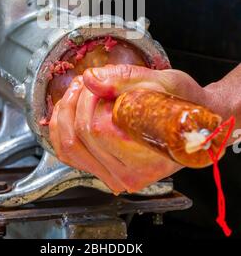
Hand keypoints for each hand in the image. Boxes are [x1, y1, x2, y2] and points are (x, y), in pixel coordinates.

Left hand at [49, 64, 216, 193]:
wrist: (193, 124)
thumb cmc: (183, 105)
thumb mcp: (161, 82)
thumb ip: (123, 78)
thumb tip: (90, 79)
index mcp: (145, 158)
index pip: (97, 129)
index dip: (91, 99)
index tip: (98, 83)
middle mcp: (128, 176)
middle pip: (79, 137)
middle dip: (77, 101)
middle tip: (87, 83)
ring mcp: (114, 177)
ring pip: (68, 148)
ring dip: (66, 113)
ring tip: (79, 92)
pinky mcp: (103, 172)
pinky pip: (68, 154)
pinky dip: (62, 128)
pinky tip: (71, 109)